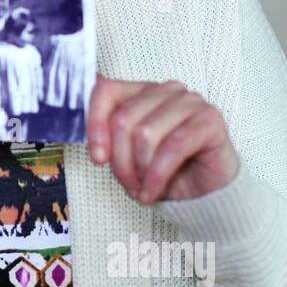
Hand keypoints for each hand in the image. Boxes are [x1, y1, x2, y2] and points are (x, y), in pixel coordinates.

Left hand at [86, 74, 238, 203]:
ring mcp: (190, 102)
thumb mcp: (126, 153)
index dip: (95, 125)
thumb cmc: (165, 171)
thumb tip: (77, 108)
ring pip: (146, 134)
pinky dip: (157, 175)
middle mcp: (166, 91)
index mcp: (143, 91)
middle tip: (128, 184)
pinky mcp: (209, 120)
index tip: (98, 158)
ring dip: (140, 171)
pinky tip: (153, 192)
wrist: (204, 195)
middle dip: (120, 161)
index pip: (106, 91)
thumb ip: (106, 130)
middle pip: (124, 119)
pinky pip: (173, 147)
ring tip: (143, 189)